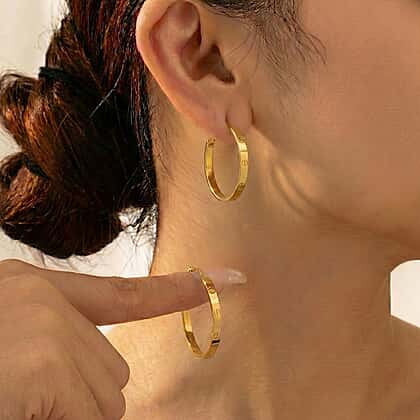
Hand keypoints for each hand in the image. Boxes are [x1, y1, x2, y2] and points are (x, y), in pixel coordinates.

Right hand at [0, 259, 245, 418]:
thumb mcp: (15, 345)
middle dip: (83, 402)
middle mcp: (41, 297)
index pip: (125, 293)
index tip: (229, 279)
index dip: (178, 289)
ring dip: (70, 417)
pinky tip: (18, 403)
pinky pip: (90, 415)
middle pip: (113, 370)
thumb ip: (66, 353)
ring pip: (106, 398)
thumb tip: (114, 385)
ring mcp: (41, 325)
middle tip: (30, 399)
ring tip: (17, 400)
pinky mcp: (39, 362)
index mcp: (33, 292)